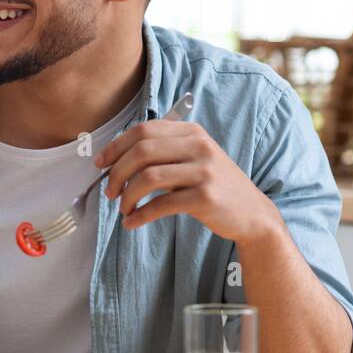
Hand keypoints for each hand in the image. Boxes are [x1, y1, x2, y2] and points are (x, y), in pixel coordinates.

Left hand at [94, 119, 281, 244]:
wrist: (252, 214)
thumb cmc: (212, 187)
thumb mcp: (192, 159)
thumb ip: (161, 153)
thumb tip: (112, 160)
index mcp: (191, 132)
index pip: (142, 130)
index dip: (115, 147)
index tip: (99, 164)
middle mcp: (199, 146)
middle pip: (141, 152)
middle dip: (116, 173)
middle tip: (109, 192)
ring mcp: (204, 171)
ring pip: (147, 177)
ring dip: (126, 196)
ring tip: (123, 209)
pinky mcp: (205, 197)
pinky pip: (160, 204)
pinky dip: (140, 215)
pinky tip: (132, 222)